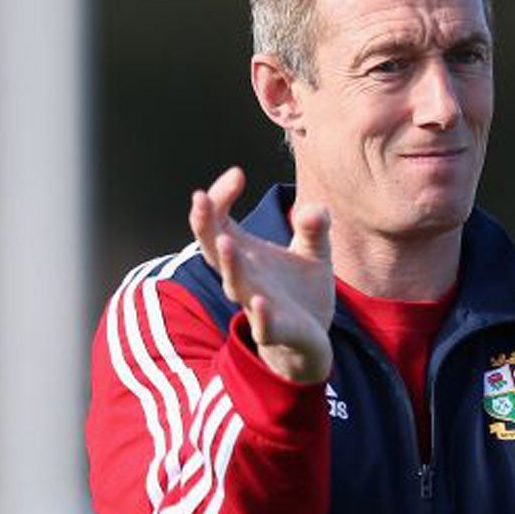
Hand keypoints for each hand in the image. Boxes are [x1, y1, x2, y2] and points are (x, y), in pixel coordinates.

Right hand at [190, 167, 334, 384]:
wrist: (312, 340)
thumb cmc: (301, 292)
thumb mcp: (313, 253)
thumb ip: (314, 228)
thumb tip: (314, 209)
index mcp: (245, 253)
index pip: (219, 220)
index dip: (221, 196)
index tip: (237, 173)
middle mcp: (243, 276)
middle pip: (213, 248)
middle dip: (205, 224)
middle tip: (200, 197)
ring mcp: (256, 304)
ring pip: (234, 284)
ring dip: (230, 264)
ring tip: (227, 241)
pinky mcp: (276, 331)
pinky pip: (263, 325)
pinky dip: (261, 314)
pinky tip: (260, 301)